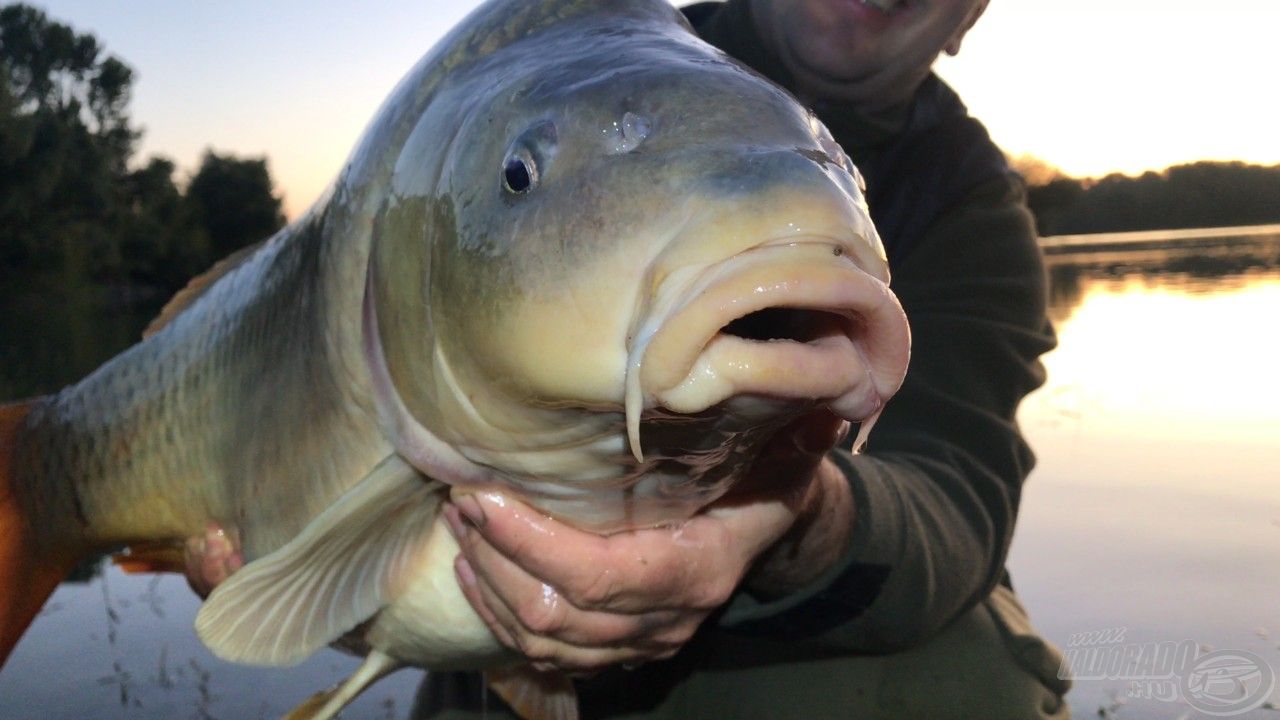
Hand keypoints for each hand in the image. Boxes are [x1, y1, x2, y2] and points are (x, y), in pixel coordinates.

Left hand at [441, 411, 854, 673]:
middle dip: (496, 558)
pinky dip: (499, 615)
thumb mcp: (784, 454)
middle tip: (459, 501)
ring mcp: (640, 643)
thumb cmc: (765, 480)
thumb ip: (790, 433)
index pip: (598, 577)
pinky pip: (545, 653)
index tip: (481, 497)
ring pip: (542, 640)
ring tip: (459, 527)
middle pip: (557, 614)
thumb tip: (819, 397)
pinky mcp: (618, 650)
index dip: (530, 545)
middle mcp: (666, 620)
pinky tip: (474, 569)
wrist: (771, 534)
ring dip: (488, 586)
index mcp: (697, 571)